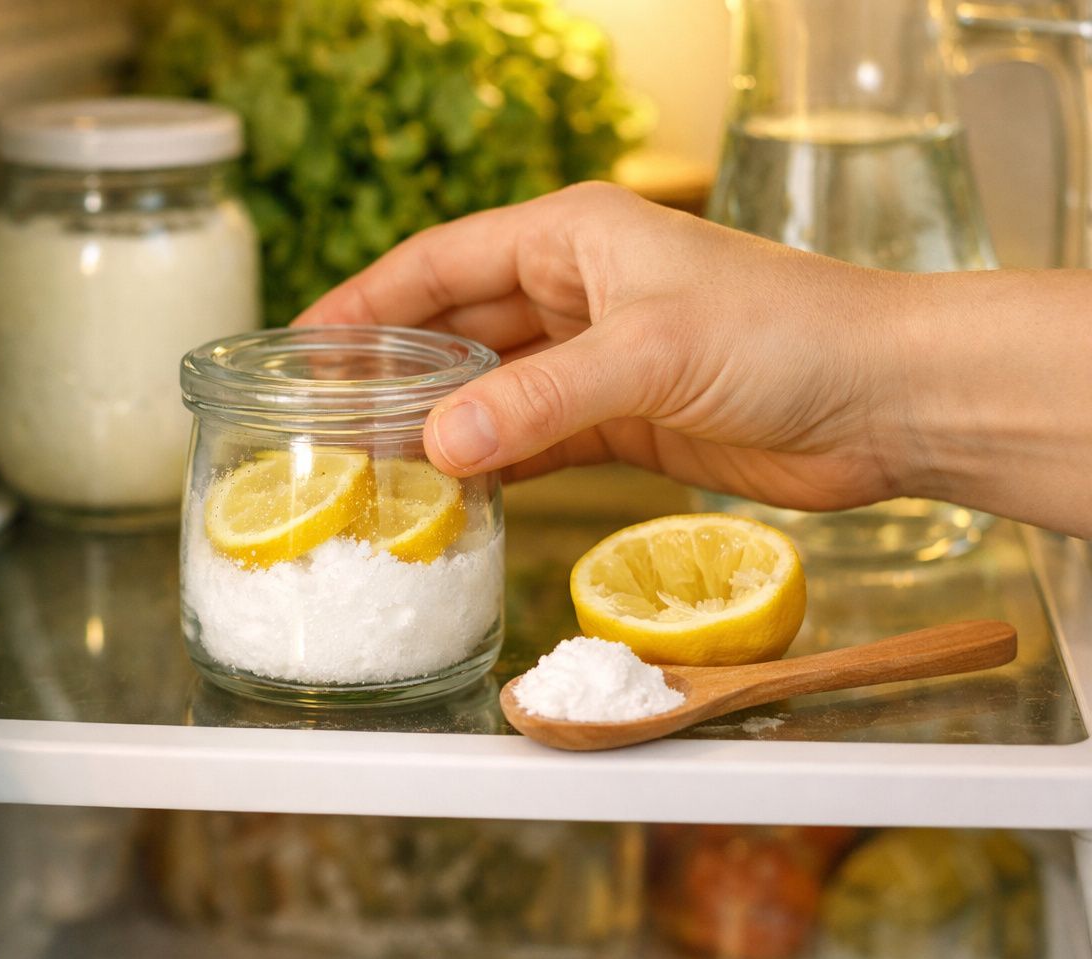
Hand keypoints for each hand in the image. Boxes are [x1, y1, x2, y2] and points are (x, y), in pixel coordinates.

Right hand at [299, 182, 915, 511]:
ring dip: (435, 423)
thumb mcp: (648, 353)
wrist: (884, 401)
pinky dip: (490, 465)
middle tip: (319, 418)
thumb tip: (437, 446)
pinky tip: (448, 490)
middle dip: (389, 370)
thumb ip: (536, 399)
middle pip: (454, 326)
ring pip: (488, 388)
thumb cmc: (787, 335)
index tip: (304, 346)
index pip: (440, 262)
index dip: (366, 301)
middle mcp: (577, 291)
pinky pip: (531, 440)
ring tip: (366, 464)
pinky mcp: (622, 421)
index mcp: (573, 236)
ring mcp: (597, 360)